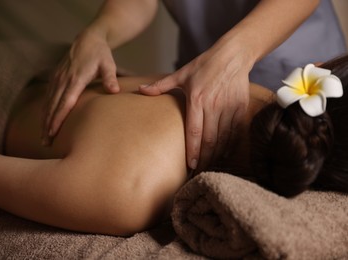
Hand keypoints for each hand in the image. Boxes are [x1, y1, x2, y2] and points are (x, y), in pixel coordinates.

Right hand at [43, 29, 118, 144]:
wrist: (88, 39)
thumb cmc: (100, 54)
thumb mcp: (108, 64)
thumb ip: (110, 78)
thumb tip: (114, 91)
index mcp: (75, 79)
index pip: (64, 103)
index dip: (57, 118)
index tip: (52, 132)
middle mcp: (63, 80)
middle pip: (53, 107)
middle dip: (48, 125)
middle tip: (45, 143)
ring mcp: (57, 79)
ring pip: (48, 103)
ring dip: (44, 120)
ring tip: (42, 137)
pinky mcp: (55, 78)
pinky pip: (47, 97)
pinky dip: (44, 110)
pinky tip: (43, 121)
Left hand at [140, 47, 249, 171]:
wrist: (233, 55)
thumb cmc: (205, 65)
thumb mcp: (181, 74)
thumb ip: (161, 86)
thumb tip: (140, 91)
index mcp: (197, 98)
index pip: (194, 131)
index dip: (193, 151)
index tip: (191, 165)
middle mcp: (214, 105)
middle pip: (210, 139)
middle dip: (205, 158)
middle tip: (200, 170)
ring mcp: (229, 107)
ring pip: (224, 138)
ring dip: (217, 154)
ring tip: (210, 165)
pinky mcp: (241, 107)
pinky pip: (236, 131)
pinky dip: (230, 144)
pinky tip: (224, 153)